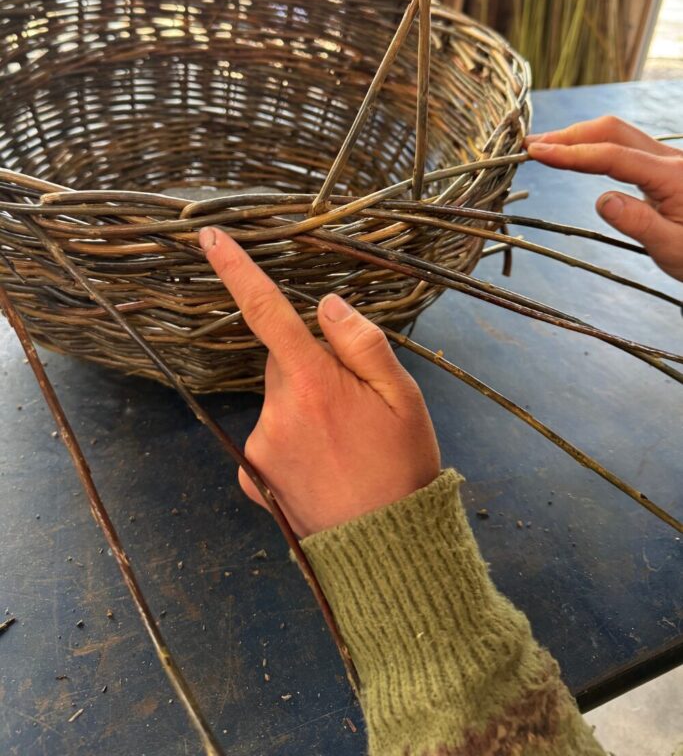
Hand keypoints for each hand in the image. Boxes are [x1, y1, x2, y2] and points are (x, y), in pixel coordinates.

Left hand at [199, 227, 440, 536]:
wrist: (385, 549)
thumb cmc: (402, 467)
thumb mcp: (403, 396)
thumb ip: (363, 342)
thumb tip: (326, 304)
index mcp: (313, 382)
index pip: (267, 311)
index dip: (237, 270)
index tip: (209, 237)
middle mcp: (276, 410)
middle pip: (282, 361)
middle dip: (311, 367)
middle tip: (354, 404)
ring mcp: (260, 446)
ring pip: (278, 400)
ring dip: (303, 406)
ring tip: (345, 444)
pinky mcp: (253, 477)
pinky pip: (270, 438)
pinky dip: (291, 441)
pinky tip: (324, 466)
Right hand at [526, 115, 682, 281]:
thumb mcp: (674, 251)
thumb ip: (640, 223)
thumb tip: (602, 200)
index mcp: (673, 177)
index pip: (613, 156)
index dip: (572, 152)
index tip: (537, 153)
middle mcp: (671, 160)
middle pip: (613, 131)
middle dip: (570, 134)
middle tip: (532, 145)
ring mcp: (669, 162)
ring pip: (619, 134)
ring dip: (580, 136)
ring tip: (545, 148)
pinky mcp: (664, 169)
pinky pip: (625, 146)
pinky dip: (595, 145)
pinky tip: (578, 155)